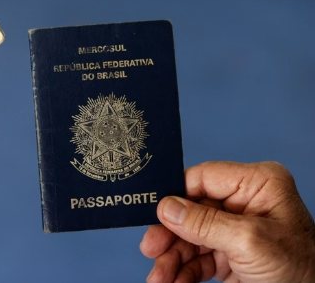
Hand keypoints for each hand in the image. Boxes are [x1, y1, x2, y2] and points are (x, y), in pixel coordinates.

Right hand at [140, 161, 314, 282]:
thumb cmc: (300, 270)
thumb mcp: (249, 241)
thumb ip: (205, 223)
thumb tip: (166, 208)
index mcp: (257, 184)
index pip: (203, 178)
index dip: (177, 194)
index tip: (153, 212)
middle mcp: (244, 202)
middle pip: (191, 210)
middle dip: (170, 234)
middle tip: (151, 249)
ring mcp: (235, 229)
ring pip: (189, 237)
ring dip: (171, 258)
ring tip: (158, 277)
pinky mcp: (230, 254)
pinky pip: (197, 257)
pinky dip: (182, 271)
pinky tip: (172, 281)